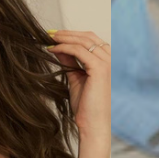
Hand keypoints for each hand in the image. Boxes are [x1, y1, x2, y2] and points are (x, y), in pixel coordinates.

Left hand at [45, 29, 110, 148]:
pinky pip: (79, 51)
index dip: (72, 34)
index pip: (90, 39)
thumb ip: (69, 61)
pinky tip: (53, 49)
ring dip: (64, 38)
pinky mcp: (100, 69)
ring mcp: (107, 63)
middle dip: (66, 33)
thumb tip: (58, 47)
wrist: (92, 123)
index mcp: (106, 60)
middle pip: (88, 36)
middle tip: (48, 34)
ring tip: (48, 39)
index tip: (54, 35)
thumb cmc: (86, 106)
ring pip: (84, 41)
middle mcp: (110, 59)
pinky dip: (64, 48)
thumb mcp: (75, 78)